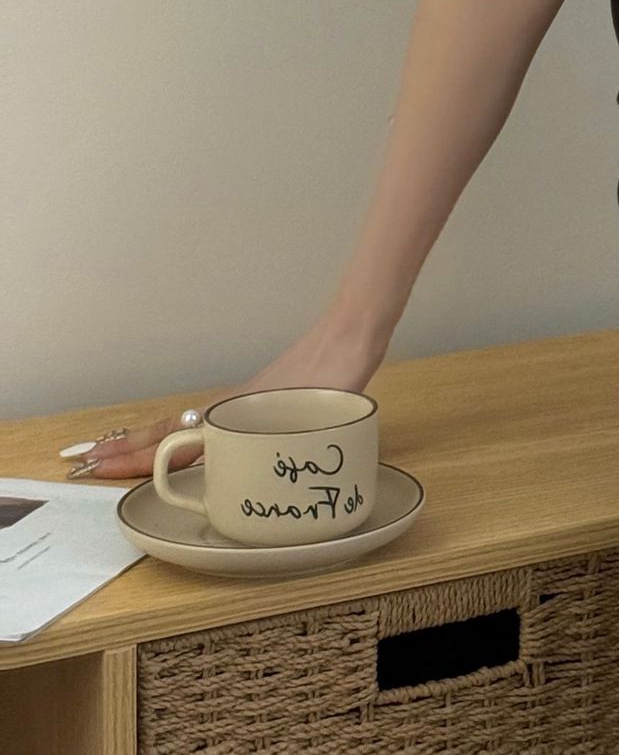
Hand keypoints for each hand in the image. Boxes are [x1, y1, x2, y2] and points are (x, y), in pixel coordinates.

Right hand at [62, 315, 389, 481]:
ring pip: (184, 424)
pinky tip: (183, 442)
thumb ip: (287, 435)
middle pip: (167, 431)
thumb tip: (269, 458)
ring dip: (150, 440)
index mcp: (237, 415)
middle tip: (87, 462)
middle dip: (127, 449)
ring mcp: (241, 404)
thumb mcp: (309, 414)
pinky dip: (183, 432)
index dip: (136, 457)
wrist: (352, 333)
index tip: (99, 465)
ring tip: (118, 453)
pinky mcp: (257, 399)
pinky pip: (207, 419)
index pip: (174, 441)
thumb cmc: (337, 374)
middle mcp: (231, 410)